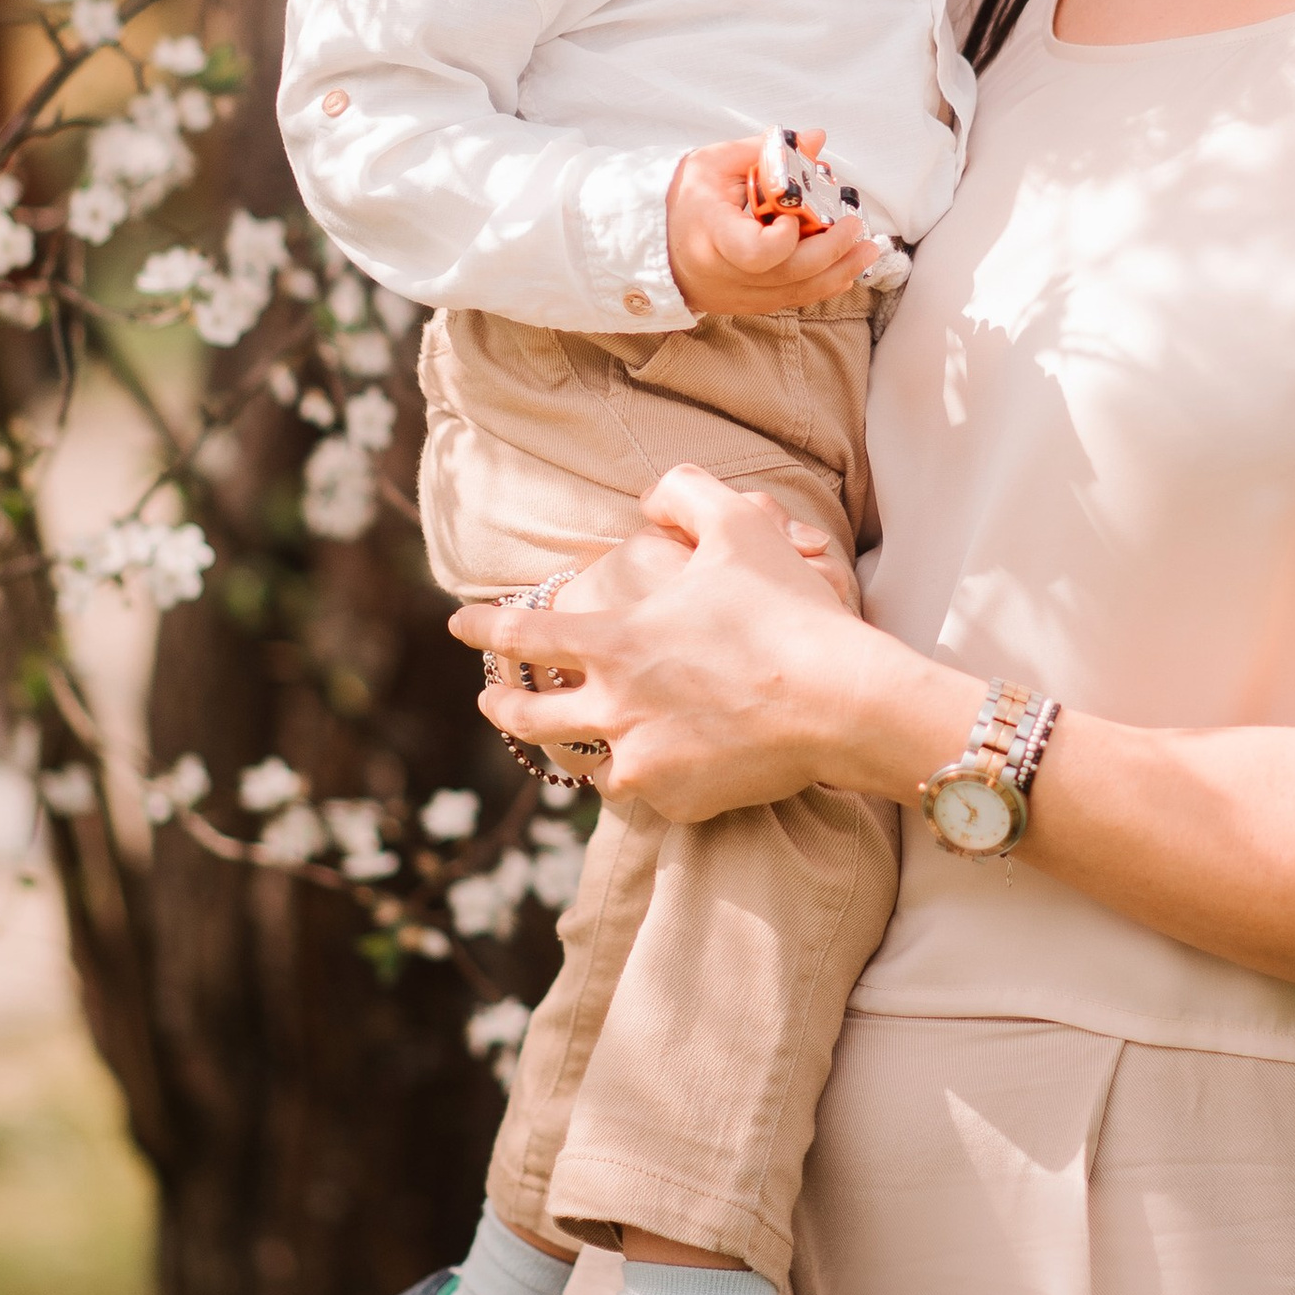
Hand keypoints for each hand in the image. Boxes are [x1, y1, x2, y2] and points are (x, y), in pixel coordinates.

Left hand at [470, 467, 914, 821]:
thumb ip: (689, 495)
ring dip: (579, 748)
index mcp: (614, 642)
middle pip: (528, 715)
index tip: (456, 623)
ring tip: (578, 744)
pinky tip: (657, 769)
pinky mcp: (677, 802)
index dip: (485, 625)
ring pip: (587, 763)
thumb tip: (654, 492)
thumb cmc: (787, 610)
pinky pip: (645, 793)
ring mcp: (642, 761)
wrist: (838, 702)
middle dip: (501, 704)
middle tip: (491, 698)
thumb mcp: (741, 527)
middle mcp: (614, 707)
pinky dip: (646, 779)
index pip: (526, 633)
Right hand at [666, 135, 881, 319]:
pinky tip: (848, 268)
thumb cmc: (686, 200)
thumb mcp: (715, 164)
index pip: (754, 252)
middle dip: (831, 249)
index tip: (797, 215)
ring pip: (798, 291)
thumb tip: (815, 139)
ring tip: (868, 248)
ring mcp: (740, 294)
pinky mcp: (751, 304)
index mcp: (711, 235)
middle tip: (856, 226)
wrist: (656, 246)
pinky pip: (795, 299)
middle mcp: (726, 274)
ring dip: (839, 270)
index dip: (784, 239)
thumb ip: (765, 152)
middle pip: (788, 273)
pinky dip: (825, 284)